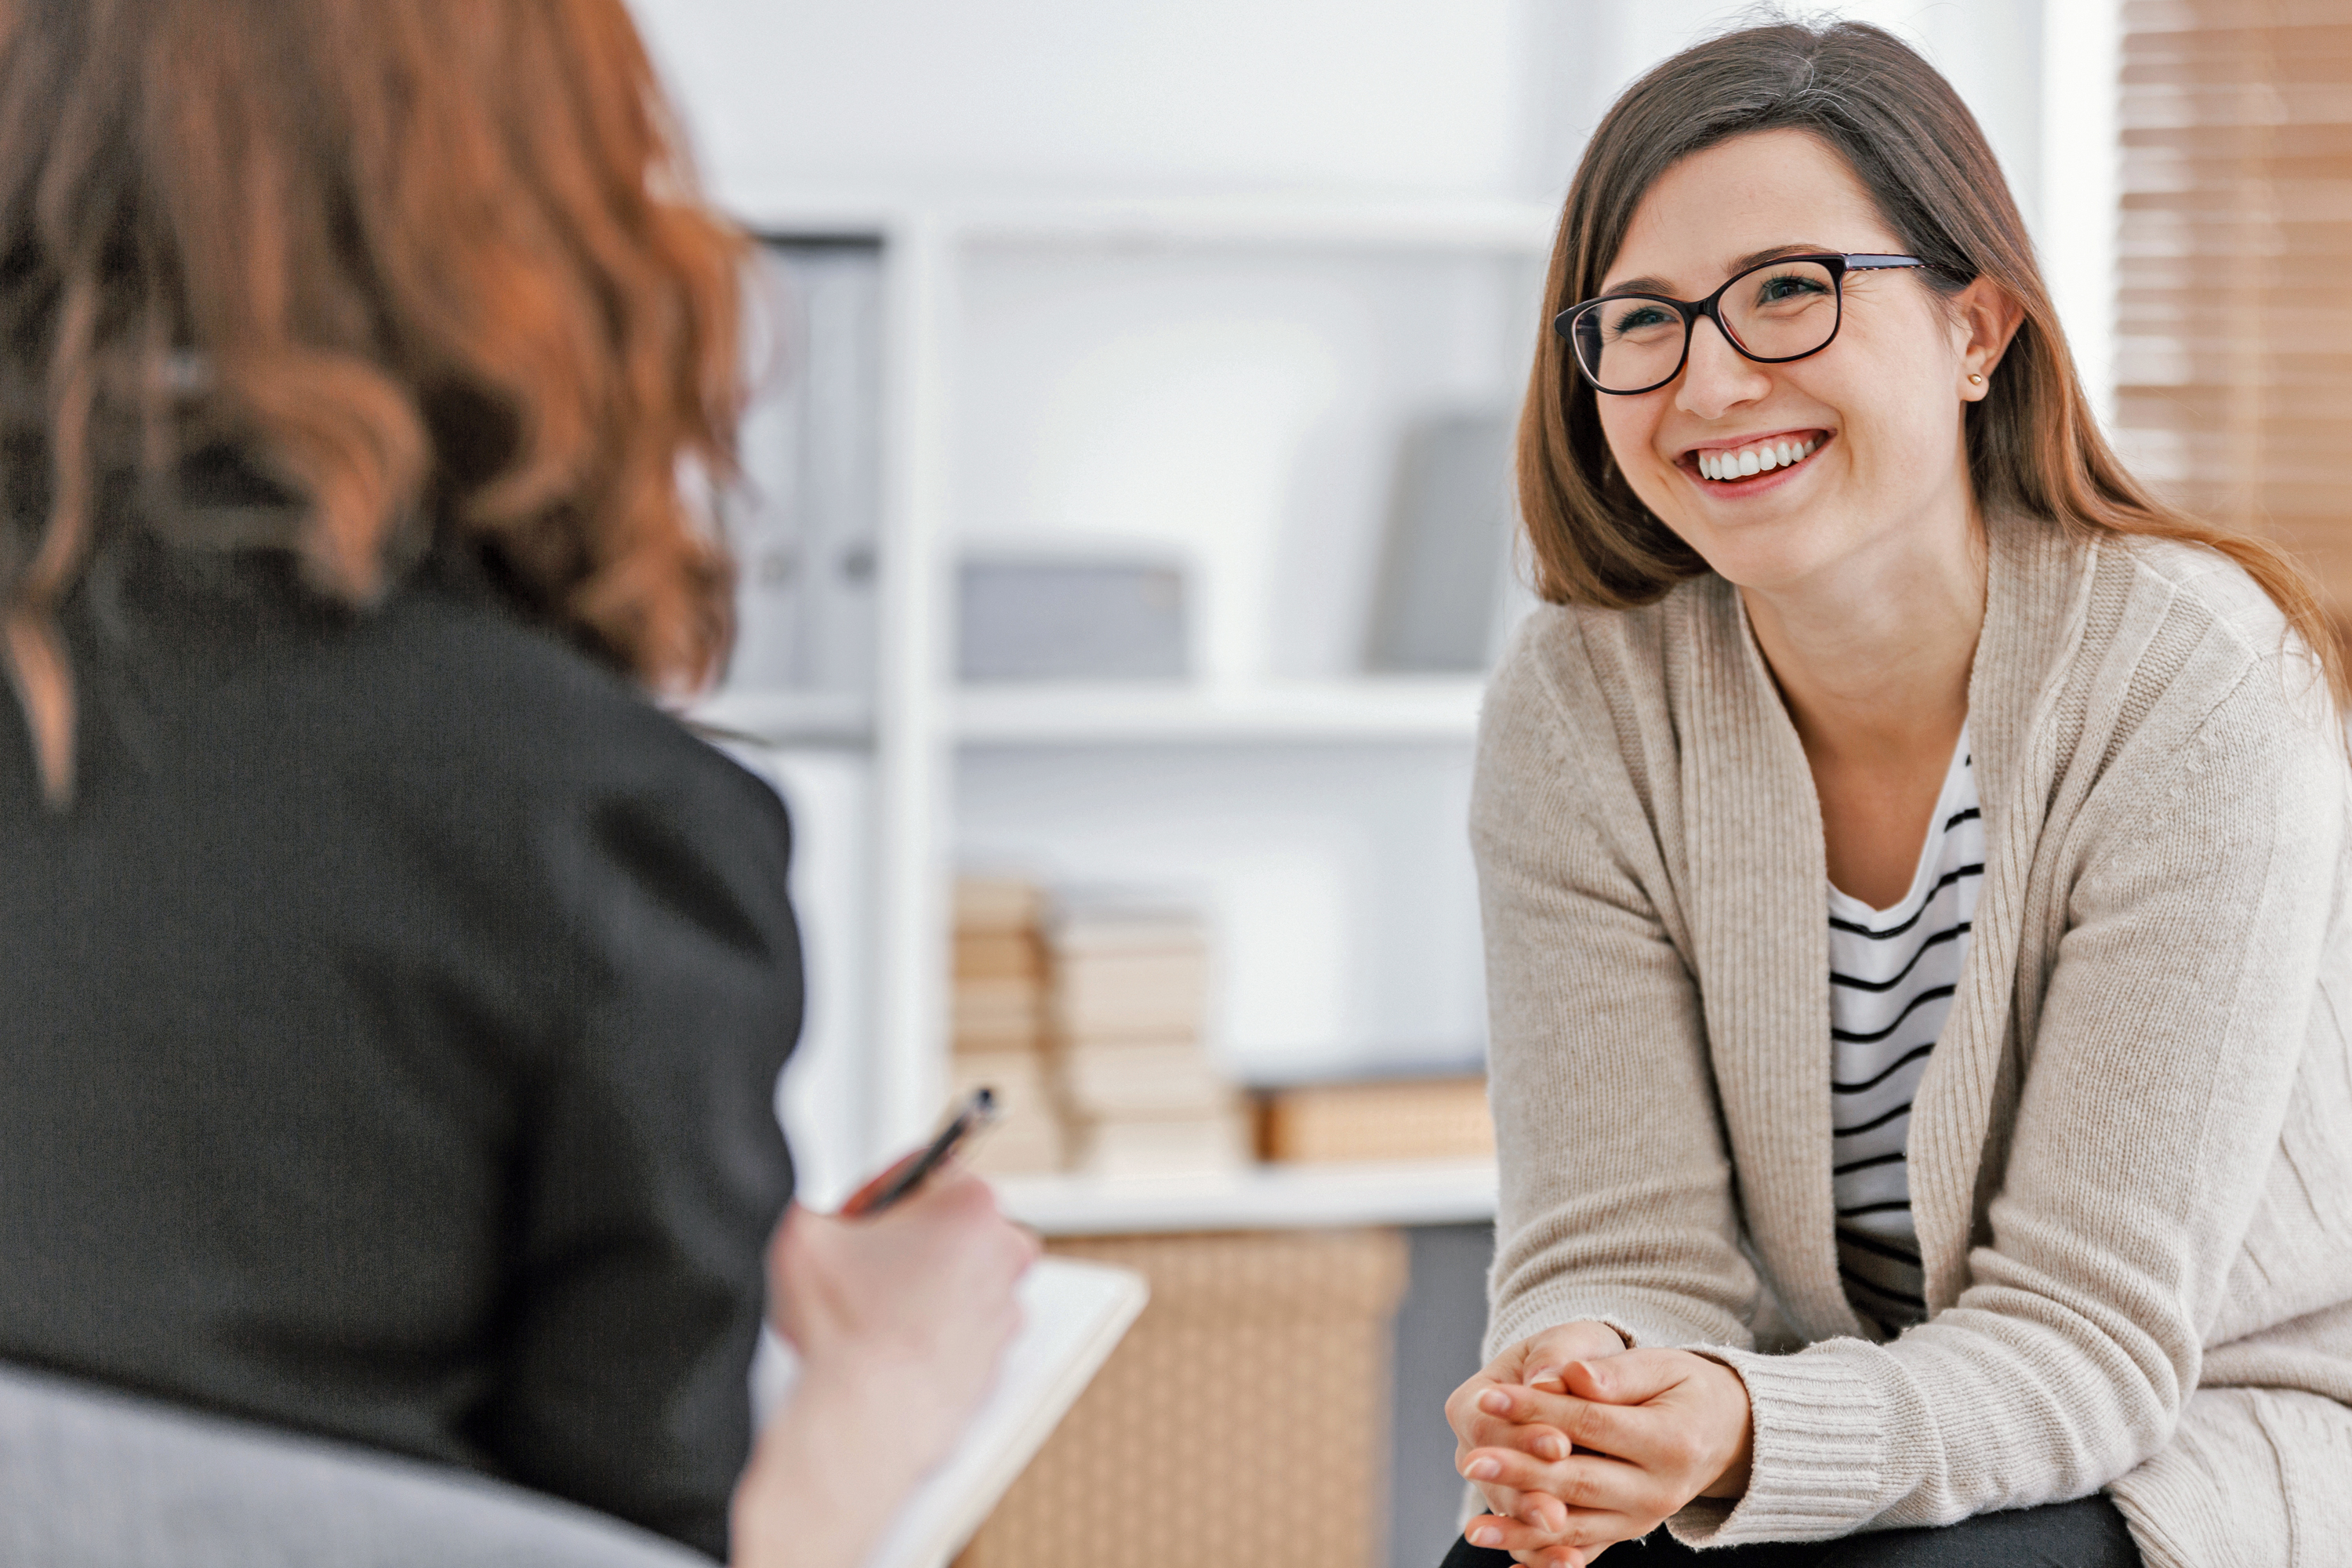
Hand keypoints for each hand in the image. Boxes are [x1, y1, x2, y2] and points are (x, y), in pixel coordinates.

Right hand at [733, 1168, 1039, 1567]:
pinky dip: (932, 1328)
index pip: (923, 1168)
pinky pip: (962, 1325)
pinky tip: (889, 1340)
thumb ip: (808, 1199)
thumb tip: (805, 1201)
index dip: (878, 1192)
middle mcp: (1004, 1252)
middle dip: (905, 1236)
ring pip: (957, 1273)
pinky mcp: (999, 1356)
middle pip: (946, 1221)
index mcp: (971, 1205)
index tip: (858, 1219)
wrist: (866, 1419)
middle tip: (860, 1264)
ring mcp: (1005, 1307)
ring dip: (919, 1283)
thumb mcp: (801, 1232)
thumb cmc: (847, 1333)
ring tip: (871, 1307)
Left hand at [1456, 1350, 1753, 1566]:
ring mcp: (1644, 1520)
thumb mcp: (1662, 1366)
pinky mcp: (1629, 1533)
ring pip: (1577, 1528)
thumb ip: (1615, 1373)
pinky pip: (1585, 1550)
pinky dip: (1548, 1558)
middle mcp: (1659, 1491)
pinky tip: (1511, 1560)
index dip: (1539, 1410)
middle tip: (1471, 1464)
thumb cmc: (1685, 1389)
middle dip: (1520, 1474)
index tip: (1491, 1397)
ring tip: (1474, 1529)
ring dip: (1523, 1529)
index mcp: (1670, 1442)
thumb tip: (1570, 1373)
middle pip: (1579, 1482)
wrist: (1725, 1434)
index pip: (1591, 1423)